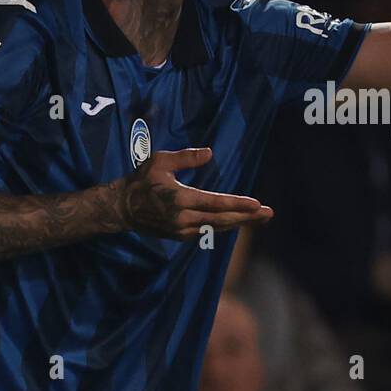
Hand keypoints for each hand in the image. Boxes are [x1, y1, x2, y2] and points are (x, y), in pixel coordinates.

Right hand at [110, 147, 272, 239]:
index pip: (215, 203)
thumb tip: (209, 153)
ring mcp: (182, 230)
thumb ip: (186, 157)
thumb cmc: (141, 180)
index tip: (257, 204)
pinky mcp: (180, 236)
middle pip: (222, 219)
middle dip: (247, 217)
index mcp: (180, 199)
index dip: (238, 204)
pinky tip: (238, 221)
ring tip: (260, 218)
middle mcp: (183, 219)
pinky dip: (224, 226)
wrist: (121, 208)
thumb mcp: (160, 161)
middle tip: (269, 213)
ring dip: (240, 223)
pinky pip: (208, 232)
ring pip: (217, 227)